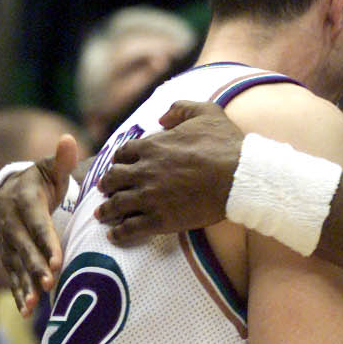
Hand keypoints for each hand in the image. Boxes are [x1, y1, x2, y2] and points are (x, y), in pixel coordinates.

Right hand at [0, 137, 78, 313]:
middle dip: (35, 266)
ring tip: (33, 304)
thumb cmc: (39, 180)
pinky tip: (26, 309)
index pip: (36, 223)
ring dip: (24, 284)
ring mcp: (6, 240)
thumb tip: (68, 140)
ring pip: (15, 264)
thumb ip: (61, 160)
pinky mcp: (7, 254)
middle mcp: (10, 221)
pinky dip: (17, 292)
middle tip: (49, 283)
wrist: (7, 191)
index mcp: (24, 199)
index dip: (45, 242)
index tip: (56, 260)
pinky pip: (12, 274)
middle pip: (23, 247)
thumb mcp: (49, 168)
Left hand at [96, 101, 241, 242]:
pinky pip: (130, 228)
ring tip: (102, 215)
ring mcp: (150, 197)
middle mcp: (144, 171)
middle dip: (107, 184)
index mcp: (152, 146)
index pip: (122, 154)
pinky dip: (119, 232)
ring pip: (116, 204)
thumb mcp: (206, 112)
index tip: (121, 166)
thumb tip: (162, 116)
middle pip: (113, 178)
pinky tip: (114, 235)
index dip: (120, 160)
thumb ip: (181, 108)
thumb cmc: (225, 145)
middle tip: (106, 189)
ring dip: (107, 209)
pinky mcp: (160, 220)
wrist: (239, 177)